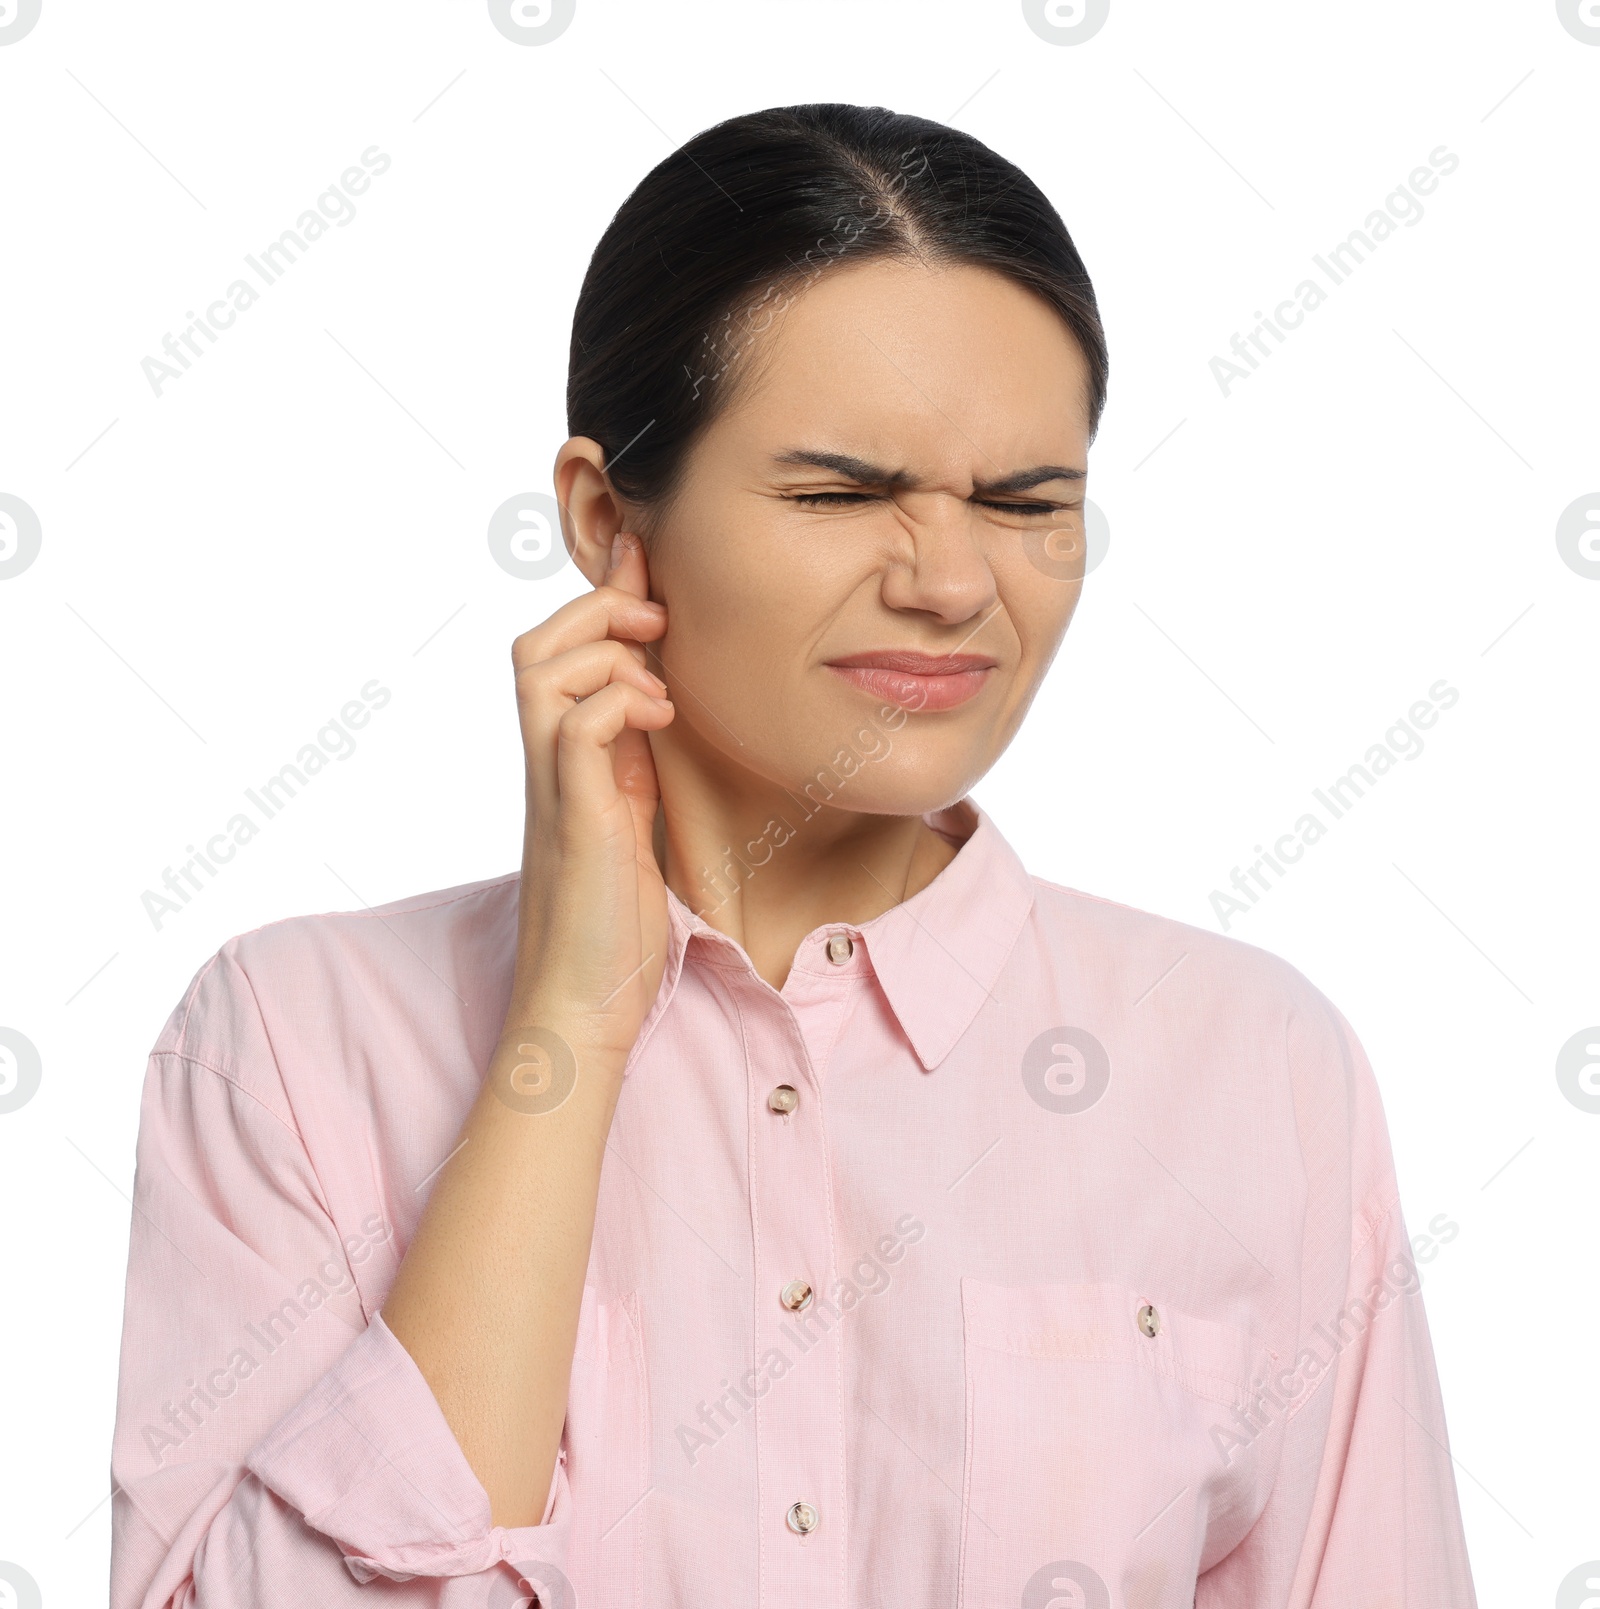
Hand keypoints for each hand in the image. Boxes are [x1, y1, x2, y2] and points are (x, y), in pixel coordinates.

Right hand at [503, 530, 672, 1068]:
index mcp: (563, 763)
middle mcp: (545, 765)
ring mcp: (553, 788)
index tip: (642, 560)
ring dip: (605, 652)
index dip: (598, 601)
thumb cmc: (607, 925)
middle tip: (654, 618)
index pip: (559, 656)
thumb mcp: (628, 823)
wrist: (582, 1001)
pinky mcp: (573, 819)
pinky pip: (575, 727)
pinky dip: (618, 703)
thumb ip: (629, 766)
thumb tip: (655, 712)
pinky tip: (660, 719)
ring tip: (659, 678)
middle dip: (595, 608)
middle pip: (534, 645)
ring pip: (540, 670)